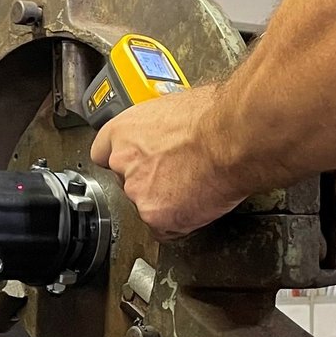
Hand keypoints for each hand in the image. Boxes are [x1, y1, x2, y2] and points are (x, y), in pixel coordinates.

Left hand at [90, 83, 246, 238]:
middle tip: (177, 174)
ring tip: (193, 186)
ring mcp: (137, 191)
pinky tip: (195, 205)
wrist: (233, 138)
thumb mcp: (174, 108)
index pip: (103, 153)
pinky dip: (179, 223)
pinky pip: (164, 228)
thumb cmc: (213, 117)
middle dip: (149, 182)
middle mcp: (122, 161)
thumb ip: (158, 128)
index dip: (123, 160)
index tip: (134, 163)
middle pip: (126, 182)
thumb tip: (167, 133)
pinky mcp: (154, 215)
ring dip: (165, 202)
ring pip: (145, 205)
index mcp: (123, 131)